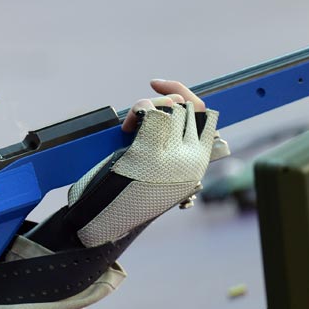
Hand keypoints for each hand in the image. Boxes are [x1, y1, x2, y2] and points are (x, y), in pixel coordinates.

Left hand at [65, 80, 218, 247]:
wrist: (104, 221)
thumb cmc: (124, 197)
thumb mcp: (154, 171)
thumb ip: (166, 147)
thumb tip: (165, 111)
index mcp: (196, 163)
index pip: (204, 115)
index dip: (183, 94)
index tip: (159, 87)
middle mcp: (192, 159)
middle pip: (188, 106)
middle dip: (167, 97)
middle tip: (145, 101)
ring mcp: (173, 156)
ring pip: (170, 106)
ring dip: (147, 106)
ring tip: (131, 126)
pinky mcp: (150, 153)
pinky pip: (151, 113)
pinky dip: (138, 110)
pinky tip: (127, 127)